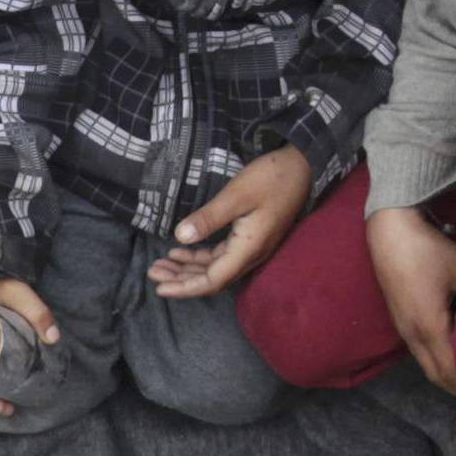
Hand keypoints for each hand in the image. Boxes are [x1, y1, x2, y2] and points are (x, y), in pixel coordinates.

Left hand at [147, 147, 311, 299]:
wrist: (303, 166)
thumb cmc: (272, 178)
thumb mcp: (236, 195)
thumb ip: (209, 218)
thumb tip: (180, 238)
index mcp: (248, 248)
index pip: (212, 280)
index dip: (185, 286)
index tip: (160, 288)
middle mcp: (251, 254)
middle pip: (211, 278)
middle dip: (180, 279)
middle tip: (152, 273)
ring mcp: (251, 247)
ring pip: (214, 267)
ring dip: (187, 267)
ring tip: (160, 264)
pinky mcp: (250, 238)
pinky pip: (221, 255)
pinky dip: (199, 256)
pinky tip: (180, 250)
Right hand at [364, 206, 455, 393]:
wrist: (388, 232)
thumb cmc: (426, 249)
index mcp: (430, 326)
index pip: (451, 370)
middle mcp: (414, 335)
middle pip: (437, 375)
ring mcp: (405, 330)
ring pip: (428, 364)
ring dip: (449, 372)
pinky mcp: (402, 321)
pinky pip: (423, 351)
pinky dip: (440, 358)